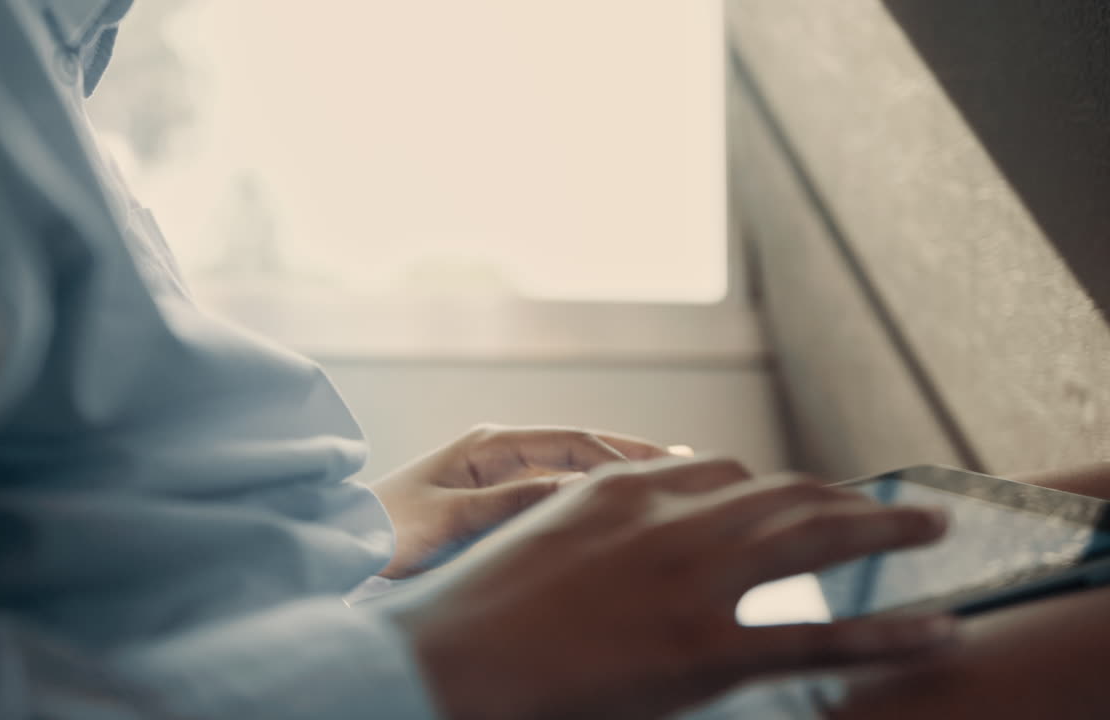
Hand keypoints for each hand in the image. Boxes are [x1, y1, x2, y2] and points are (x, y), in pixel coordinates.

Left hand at [371, 424, 669, 577]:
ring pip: (570, 470)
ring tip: (670, 480)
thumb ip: (513, 502)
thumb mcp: (451, 517)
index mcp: (488, 445)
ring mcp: (497, 474)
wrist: (342, 546)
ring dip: (615, 474)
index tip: (664, 474)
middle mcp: (497, 452)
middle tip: (689, 463)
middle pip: (579, 448)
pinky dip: (587, 496)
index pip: (571, 442)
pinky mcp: (492, 499)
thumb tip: (579, 487)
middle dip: (631, 456)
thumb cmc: (388, 531)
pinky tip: (615, 509)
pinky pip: (552, 492)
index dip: (619, 456)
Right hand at [383, 457, 955, 719]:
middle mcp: (666, 518)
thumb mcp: (531, 539)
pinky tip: (937, 631)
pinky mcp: (704, 651)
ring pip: (813, 537)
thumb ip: (589, 523)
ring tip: (930, 528)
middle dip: (845, 495)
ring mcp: (690, 581)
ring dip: (882, 528)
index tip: (803, 498)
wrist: (446, 662)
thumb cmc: (472, 612)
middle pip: (781, 490)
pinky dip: (887, 634)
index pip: (722, 471)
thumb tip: (626, 533)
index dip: (775, 485)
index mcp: (620, 490)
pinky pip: (817, 638)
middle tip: (893, 504)